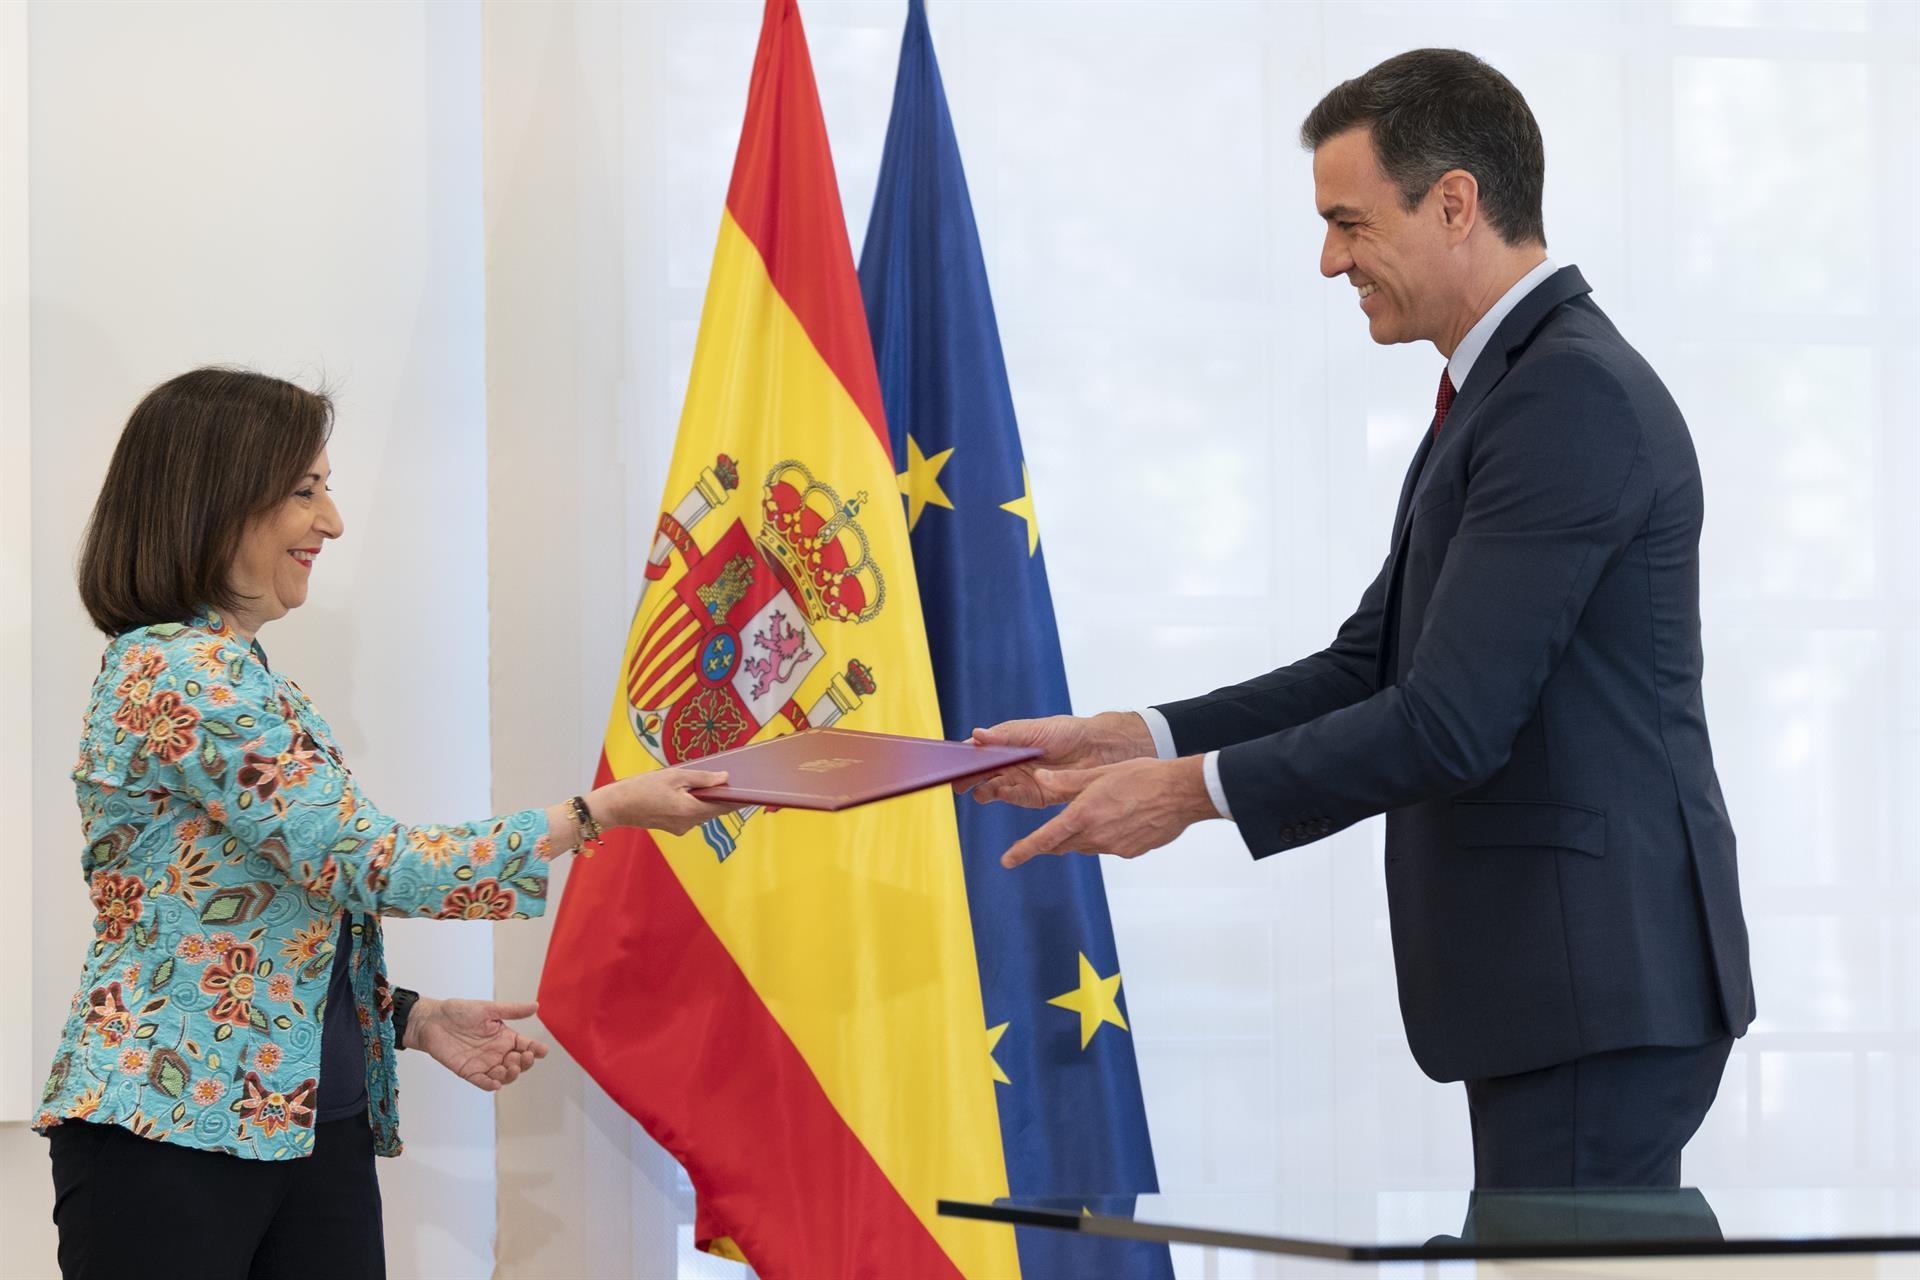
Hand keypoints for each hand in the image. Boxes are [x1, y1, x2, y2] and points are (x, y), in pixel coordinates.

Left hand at [407, 997, 548, 1091]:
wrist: (432, 1021)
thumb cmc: (458, 1011)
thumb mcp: (488, 1009)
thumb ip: (512, 1010)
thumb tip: (535, 1006)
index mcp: (504, 1036)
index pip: (526, 1045)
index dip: (536, 1049)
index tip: (541, 1051)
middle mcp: (497, 1051)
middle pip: (518, 1064)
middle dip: (524, 1063)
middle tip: (520, 1057)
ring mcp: (483, 1063)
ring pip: (503, 1076)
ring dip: (510, 1075)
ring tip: (507, 1066)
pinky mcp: (468, 1072)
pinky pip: (482, 1082)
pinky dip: (490, 1084)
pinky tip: (496, 1083)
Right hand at [593, 768, 742, 835]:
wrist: (617, 806)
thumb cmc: (642, 788)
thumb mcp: (674, 776)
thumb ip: (702, 778)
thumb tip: (725, 777)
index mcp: (692, 810)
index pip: (724, 805)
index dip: (739, 797)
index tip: (752, 790)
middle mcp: (690, 823)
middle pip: (715, 809)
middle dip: (724, 796)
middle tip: (735, 780)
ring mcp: (681, 828)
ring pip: (703, 812)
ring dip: (708, 800)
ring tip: (713, 782)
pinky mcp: (674, 828)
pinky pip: (691, 815)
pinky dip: (695, 804)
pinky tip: (692, 792)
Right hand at [964, 711, 1156, 808]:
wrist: (1097, 750)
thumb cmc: (1067, 732)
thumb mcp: (1034, 730)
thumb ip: (1006, 735)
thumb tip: (977, 734)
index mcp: (1007, 743)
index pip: (979, 749)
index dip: (963, 755)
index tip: (949, 760)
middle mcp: (1010, 763)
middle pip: (981, 772)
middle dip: (967, 777)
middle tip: (956, 782)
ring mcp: (1021, 780)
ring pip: (993, 788)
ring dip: (983, 789)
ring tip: (976, 790)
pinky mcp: (1034, 796)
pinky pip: (1015, 798)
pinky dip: (1006, 796)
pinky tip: (1000, 792)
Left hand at [999, 756, 1216, 867]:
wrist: (1181, 793)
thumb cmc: (1143, 776)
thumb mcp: (1100, 773)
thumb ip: (1067, 781)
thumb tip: (1041, 779)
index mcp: (1084, 815)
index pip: (1044, 839)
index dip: (1023, 851)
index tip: (1007, 861)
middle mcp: (1096, 836)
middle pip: (1064, 844)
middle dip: (1051, 841)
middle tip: (1043, 839)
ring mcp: (1114, 847)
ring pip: (1087, 845)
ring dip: (1082, 834)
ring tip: (1097, 812)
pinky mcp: (1131, 852)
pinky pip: (1109, 846)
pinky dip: (1107, 835)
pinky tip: (1121, 818)